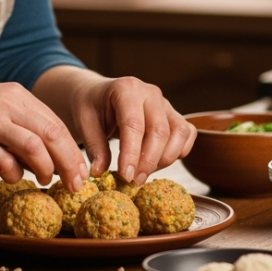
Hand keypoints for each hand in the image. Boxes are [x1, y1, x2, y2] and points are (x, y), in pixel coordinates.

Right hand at [0, 79, 88, 188]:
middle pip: (53, 135)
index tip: (81, 171)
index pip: (56, 123)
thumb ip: (19, 123)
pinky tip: (11, 177)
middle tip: (75, 185)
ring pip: (34, 148)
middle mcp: (5, 104)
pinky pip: (3, 162)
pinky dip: (14, 174)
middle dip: (70, 164)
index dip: (73, 150)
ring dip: (46, 171)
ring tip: (45, 182)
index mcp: (14, 94)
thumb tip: (47, 155)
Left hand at [57, 73, 195, 186]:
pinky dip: (178, 151)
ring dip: (165, 159)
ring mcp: (165, 103)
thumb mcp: (84, 122)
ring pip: (179, 132)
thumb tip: (100, 173)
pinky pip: (187, 133)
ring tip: (143, 172)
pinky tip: (158, 162)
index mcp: (126, 89)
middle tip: (133, 181)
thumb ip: (94, 147)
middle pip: (160, 131)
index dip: (132, 153)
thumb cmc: (91, 107)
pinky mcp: (174, 115)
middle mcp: (151, 93)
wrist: (99, 95)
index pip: (134, 124)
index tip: (126, 176)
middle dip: (148, 161)